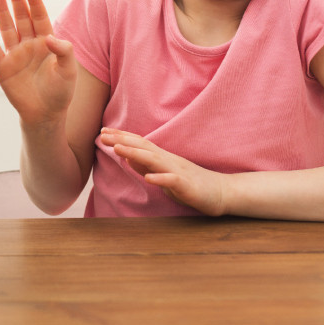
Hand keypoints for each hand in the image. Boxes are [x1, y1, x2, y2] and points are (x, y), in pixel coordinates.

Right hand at [0, 0, 76, 127]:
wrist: (45, 115)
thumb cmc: (61, 92)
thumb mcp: (69, 71)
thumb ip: (64, 51)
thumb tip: (48, 37)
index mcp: (47, 43)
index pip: (40, 18)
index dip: (35, 3)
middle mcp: (29, 45)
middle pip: (22, 18)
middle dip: (17, 1)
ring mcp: (15, 55)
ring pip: (7, 28)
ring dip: (2, 11)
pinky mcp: (3, 68)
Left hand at [99, 128, 226, 215]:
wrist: (220, 192)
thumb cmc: (189, 184)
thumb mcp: (163, 174)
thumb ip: (146, 166)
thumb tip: (127, 157)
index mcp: (162, 157)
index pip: (139, 143)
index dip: (121, 137)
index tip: (103, 132)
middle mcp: (168, 160)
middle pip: (143, 147)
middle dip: (122, 141)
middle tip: (103, 135)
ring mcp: (178, 171)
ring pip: (155, 160)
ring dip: (136, 154)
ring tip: (118, 150)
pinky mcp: (187, 185)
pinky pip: (173, 181)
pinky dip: (160, 178)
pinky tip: (148, 178)